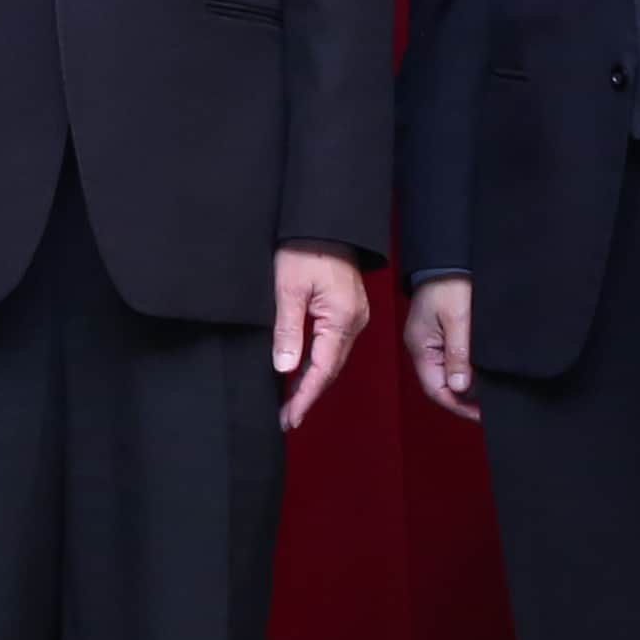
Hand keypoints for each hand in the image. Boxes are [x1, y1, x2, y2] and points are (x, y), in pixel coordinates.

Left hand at [273, 245, 368, 430]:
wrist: (325, 221)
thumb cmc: (305, 249)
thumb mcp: (287, 288)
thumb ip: (287, 330)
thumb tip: (285, 368)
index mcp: (342, 319)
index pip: (322, 369)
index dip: (304, 397)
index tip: (290, 418)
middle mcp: (354, 322)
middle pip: (331, 369)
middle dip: (307, 395)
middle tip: (287, 418)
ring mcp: (354, 317)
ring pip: (332, 359)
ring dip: (312, 380)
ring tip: (290, 403)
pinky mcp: (348, 310)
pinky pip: (333, 344)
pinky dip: (318, 362)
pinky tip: (302, 371)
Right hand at [402, 277, 477, 422]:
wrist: (447, 258)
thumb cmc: (449, 283)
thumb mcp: (458, 319)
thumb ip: (458, 354)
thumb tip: (460, 387)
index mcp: (421, 347)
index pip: (435, 389)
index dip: (458, 405)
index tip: (482, 414)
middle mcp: (423, 348)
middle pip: (441, 385)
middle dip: (464, 399)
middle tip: (490, 408)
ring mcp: (431, 341)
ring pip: (448, 373)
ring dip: (467, 385)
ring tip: (490, 393)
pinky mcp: (441, 334)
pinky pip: (452, 360)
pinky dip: (467, 370)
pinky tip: (483, 373)